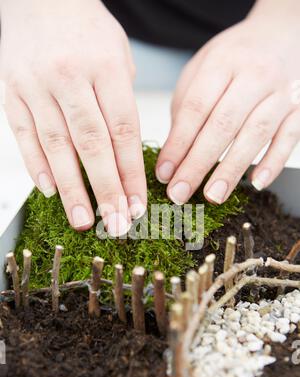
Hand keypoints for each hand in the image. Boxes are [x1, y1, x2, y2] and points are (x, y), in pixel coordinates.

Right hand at [0, 0, 146, 234]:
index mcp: (105, 67)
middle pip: (91, 145)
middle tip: (116, 224)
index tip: (138, 205)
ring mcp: (36, 85)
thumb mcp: (119, 56)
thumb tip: (123, 154)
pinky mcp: (12, 92)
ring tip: (84, 221)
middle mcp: (69, 77)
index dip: (131, 174)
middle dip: (106, 190)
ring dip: (72, 189)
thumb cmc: (86, 29)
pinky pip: (24, 135)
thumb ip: (122, 103)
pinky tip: (50, 192)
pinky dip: (37, 166)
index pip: (123, 132)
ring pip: (56, 147)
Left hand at [156, 6, 299, 204]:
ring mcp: (280, 92)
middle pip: (223, 125)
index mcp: (223, 62)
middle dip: (198, 164)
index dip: (178, 144)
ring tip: (213, 195)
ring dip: (232, 169)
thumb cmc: (234, 59)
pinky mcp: (299, 109)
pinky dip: (272, 163)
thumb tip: (173, 156)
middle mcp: (254, 75)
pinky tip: (256, 183)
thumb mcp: (201, 71)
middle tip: (180, 193)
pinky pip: (288, 139)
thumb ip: (187, 110)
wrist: (279, 36)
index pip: (196, 108)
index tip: (164, 173)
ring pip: (255, 134)